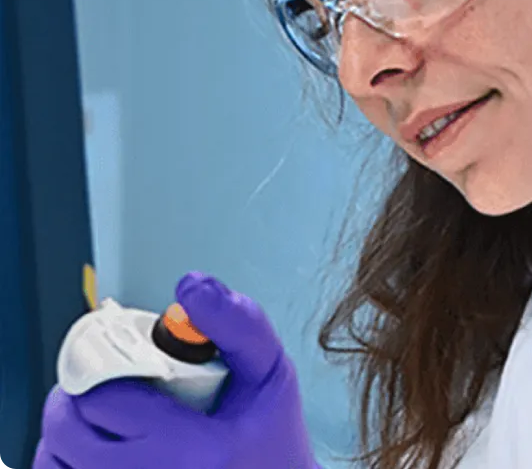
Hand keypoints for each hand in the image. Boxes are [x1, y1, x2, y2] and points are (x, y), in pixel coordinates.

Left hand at [33, 271, 319, 468]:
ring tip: (107, 416)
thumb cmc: (268, 433)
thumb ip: (238, 324)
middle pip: (68, 429)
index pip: (106, 399)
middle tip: (110, 381)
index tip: (122, 358)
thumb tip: (192, 286)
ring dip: (70, 429)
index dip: (106, 366)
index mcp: (196, 450)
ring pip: (54, 459)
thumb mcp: (269, 373)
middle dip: (83, 392)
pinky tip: (100, 447)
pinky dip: (67, 460)